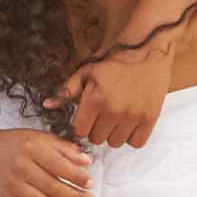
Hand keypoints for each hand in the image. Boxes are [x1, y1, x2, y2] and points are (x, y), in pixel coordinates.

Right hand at [0, 128, 92, 196]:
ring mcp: (13, 186)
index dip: (77, 177)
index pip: (59, 166)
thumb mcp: (41, 138)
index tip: (90, 183)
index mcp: (31, 149)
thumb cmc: (17, 144)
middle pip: (53, 187)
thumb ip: (64, 148)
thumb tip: (86, 161)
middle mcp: (21, 167)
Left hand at [60, 43, 177, 148]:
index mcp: (94, 100)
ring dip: (113, 133)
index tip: (89, 114)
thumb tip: (46, 105)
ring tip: (117, 117)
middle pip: (97, 139)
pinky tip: (129, 122)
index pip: (80, 131)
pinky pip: (136, 143)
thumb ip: (66, 91)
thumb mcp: (85, 72)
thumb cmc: (113, 63)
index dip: (82, 123)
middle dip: (97, 128)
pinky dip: (132, 136)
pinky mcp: (149, 119)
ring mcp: (133, 117)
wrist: (146, 53)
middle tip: (103, 114)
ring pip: (115, 143)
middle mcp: (113, 111)